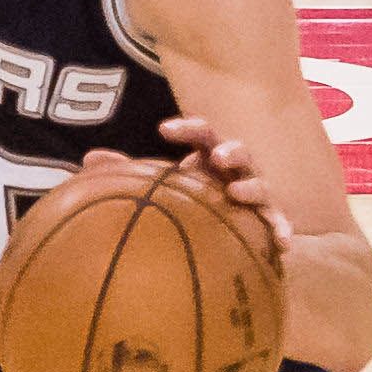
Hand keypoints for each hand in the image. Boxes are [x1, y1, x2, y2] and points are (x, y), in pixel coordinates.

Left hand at [86, 120, 292, 259]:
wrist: (220, 229)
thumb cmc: (188, 200)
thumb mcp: (160, 185)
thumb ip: (129, 172)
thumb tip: (88, 161)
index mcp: (208, 157)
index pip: (201, 133)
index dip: (187, 128)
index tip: (163, 130)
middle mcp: (234, 172)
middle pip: (237, 153)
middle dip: (229, 150)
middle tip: (215, 155)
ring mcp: (253, 195)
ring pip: (259, 185)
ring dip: (252, 186)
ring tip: (237, 192)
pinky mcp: (268, 221)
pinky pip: (278, 224)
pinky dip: (282, 230)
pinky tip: (283, 242)